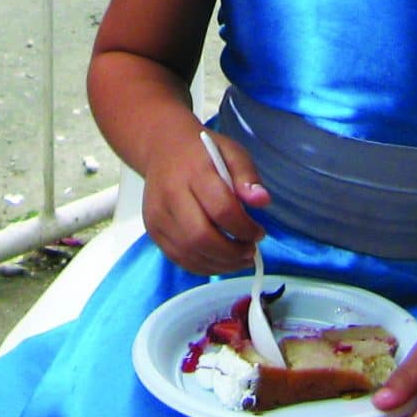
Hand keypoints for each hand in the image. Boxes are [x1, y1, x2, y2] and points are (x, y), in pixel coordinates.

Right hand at [140, 127, 269, 275]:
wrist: (163, 149)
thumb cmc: (203, 152)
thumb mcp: (232, 152)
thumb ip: (247, 176)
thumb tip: (262, 201)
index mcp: (193, 172)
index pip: (221, 209)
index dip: (244, 228)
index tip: (259, 232)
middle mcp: (171, 196)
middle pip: (201, 237)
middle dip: (232, 253)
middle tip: (250, 251)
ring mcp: (158, 216)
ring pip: (190, 253)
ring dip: (220, 264)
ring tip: (240, 259)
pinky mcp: (153, 230)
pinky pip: (179, 259)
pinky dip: (204, 266)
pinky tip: (221, 261)